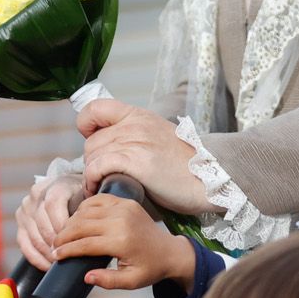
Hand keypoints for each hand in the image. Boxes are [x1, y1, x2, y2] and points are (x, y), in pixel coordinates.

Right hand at [16, 173, 89, 270]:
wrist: (69, 188)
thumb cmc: (83, 196)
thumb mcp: (90, 196)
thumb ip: (91, 207)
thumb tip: (92, 229)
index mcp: (54, 185)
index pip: (53, 204)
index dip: (61, 224)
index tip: (74, 240)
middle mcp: (36, 195)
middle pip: (43, 223)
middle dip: (56, 243)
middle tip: (69, 257)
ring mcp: (26, 208)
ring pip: (33, 235)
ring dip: (47, 253)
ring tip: (61, 264)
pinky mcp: (20, 222)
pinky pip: (24, 243)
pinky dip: (35, 257)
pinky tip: (47, 266)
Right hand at [54, 195, 196, 289]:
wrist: (170, 251)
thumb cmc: (150, 268)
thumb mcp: (131, 282)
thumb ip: (108, 281)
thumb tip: (86, 277)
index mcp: (122, 241)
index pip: (85, 244)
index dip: (66, 251)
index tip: (55, 256)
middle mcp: (121, 221)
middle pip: (81, 225)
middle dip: (64, 236)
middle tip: (55, 246)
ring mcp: (124, 208)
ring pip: (86, 211)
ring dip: (71, 222)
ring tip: (64, 235)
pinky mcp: (125, 202)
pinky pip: (97, 200)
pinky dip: (84, 208)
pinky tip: (77, 220)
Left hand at [77, 100, 206, 214]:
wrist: (211, 179)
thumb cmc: (186, 167)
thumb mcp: (159, 139)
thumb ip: (136, 137)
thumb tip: (111, 150)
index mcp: (140, 116)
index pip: (96, 108)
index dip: (87, 126)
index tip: (95, 144)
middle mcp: (135, 125)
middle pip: (92, 141)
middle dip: (92, 162)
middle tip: (102, 177)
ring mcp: (136, 142)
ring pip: (92, 155)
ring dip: (92, 174)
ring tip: (100, 187)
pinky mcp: (137, 162)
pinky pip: (98, 167)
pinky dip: (93, 180)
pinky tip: (99, 189)